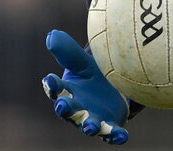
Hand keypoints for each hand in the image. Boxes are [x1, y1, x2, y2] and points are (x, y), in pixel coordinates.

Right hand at [42, 30, 129, 144]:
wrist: (111, 92)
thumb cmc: (91, 77)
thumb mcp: (82, 62)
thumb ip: (68, 51)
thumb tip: (51, 35)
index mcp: (68, 92)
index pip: (56, 88)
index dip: (52, 85)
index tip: (49, 79)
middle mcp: (77, 109)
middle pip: (68, 111)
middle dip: (65, 109)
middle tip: (62, 105)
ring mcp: (93, 119)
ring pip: (89, 126)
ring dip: (89, 127)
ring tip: (90, 126)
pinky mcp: (110, 127)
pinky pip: (112, 134)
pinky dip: (116, 136)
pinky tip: (122, 135)